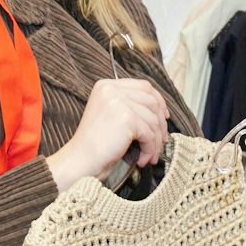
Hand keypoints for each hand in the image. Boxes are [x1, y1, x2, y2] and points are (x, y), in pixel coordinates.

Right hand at [47, 78, 169, 190]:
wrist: (81, 160)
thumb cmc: (96, 143)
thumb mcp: (111, 114)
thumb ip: (130, 105)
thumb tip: (162, 112)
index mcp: (107, 85)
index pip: (144, 86)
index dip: (159, 101)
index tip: (164, 117)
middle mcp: (112, 90)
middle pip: (152, 101)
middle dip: (161, 124)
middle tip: (162, 141)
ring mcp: (119, 102)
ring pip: (153, 120)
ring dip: (156, 141)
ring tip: (150, 155)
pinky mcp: (127, 118)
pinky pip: (150, 134)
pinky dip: (150, 149)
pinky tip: (143, 159)